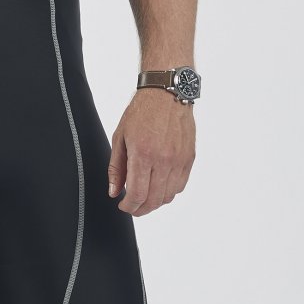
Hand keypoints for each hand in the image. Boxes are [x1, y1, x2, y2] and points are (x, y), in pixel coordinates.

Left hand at [106, 88, 195, 215]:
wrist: (166, 94)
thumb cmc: (141, 112)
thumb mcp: (120, 137)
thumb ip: (116, 167)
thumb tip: (114, 192)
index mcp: (142, 153)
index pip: (137, 194)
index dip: (129, 207)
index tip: (123, 207)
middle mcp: (163, 159)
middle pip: (154, 200)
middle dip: (141, 209)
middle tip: (132, 207)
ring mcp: (178, 160)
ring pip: (168, 196)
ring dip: (155, 202)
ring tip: (145, 197)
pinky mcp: (189, 158)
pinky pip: (180, 186)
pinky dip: (169, 192)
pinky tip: (159, 186)